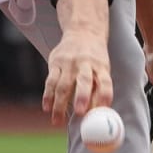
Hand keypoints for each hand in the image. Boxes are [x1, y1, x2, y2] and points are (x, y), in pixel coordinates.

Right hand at [43, 0, 112, 123]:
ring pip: (63, 85)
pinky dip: (48, 96)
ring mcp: (69, 62)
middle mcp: (85, 63)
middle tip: (80, 114)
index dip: (105, 96)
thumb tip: (98, 114)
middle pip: (84, 82)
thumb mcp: (102, 70)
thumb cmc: (95, 59)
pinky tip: (46, 108)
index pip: (105, 82)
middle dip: (82, 98)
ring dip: (59, 104)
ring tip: (57, 121)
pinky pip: (50, 81)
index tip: (103, 110)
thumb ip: (99, 90)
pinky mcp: (55, 62)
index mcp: (101, 67)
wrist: (82, 31)